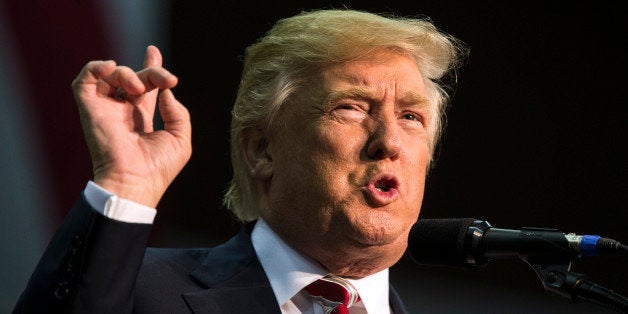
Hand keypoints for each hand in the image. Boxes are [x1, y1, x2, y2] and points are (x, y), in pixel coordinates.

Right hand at [72, 45, 191, 207]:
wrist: (135, 182)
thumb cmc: (158, 168)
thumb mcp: (180, 139)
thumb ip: (178, 113)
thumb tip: (166, 92)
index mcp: (140, 118)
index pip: (144, 87)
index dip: (149, 68)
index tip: (153, 52)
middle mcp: (121, 112)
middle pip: (134, 78)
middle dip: (152, 72)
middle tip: (167, 79)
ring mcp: (105, 110)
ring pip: (111, 76)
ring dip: (128, 73)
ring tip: (140, 89)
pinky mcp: (90, 109)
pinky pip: (84, 81)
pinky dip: (95, 68)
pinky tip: (111, 68)